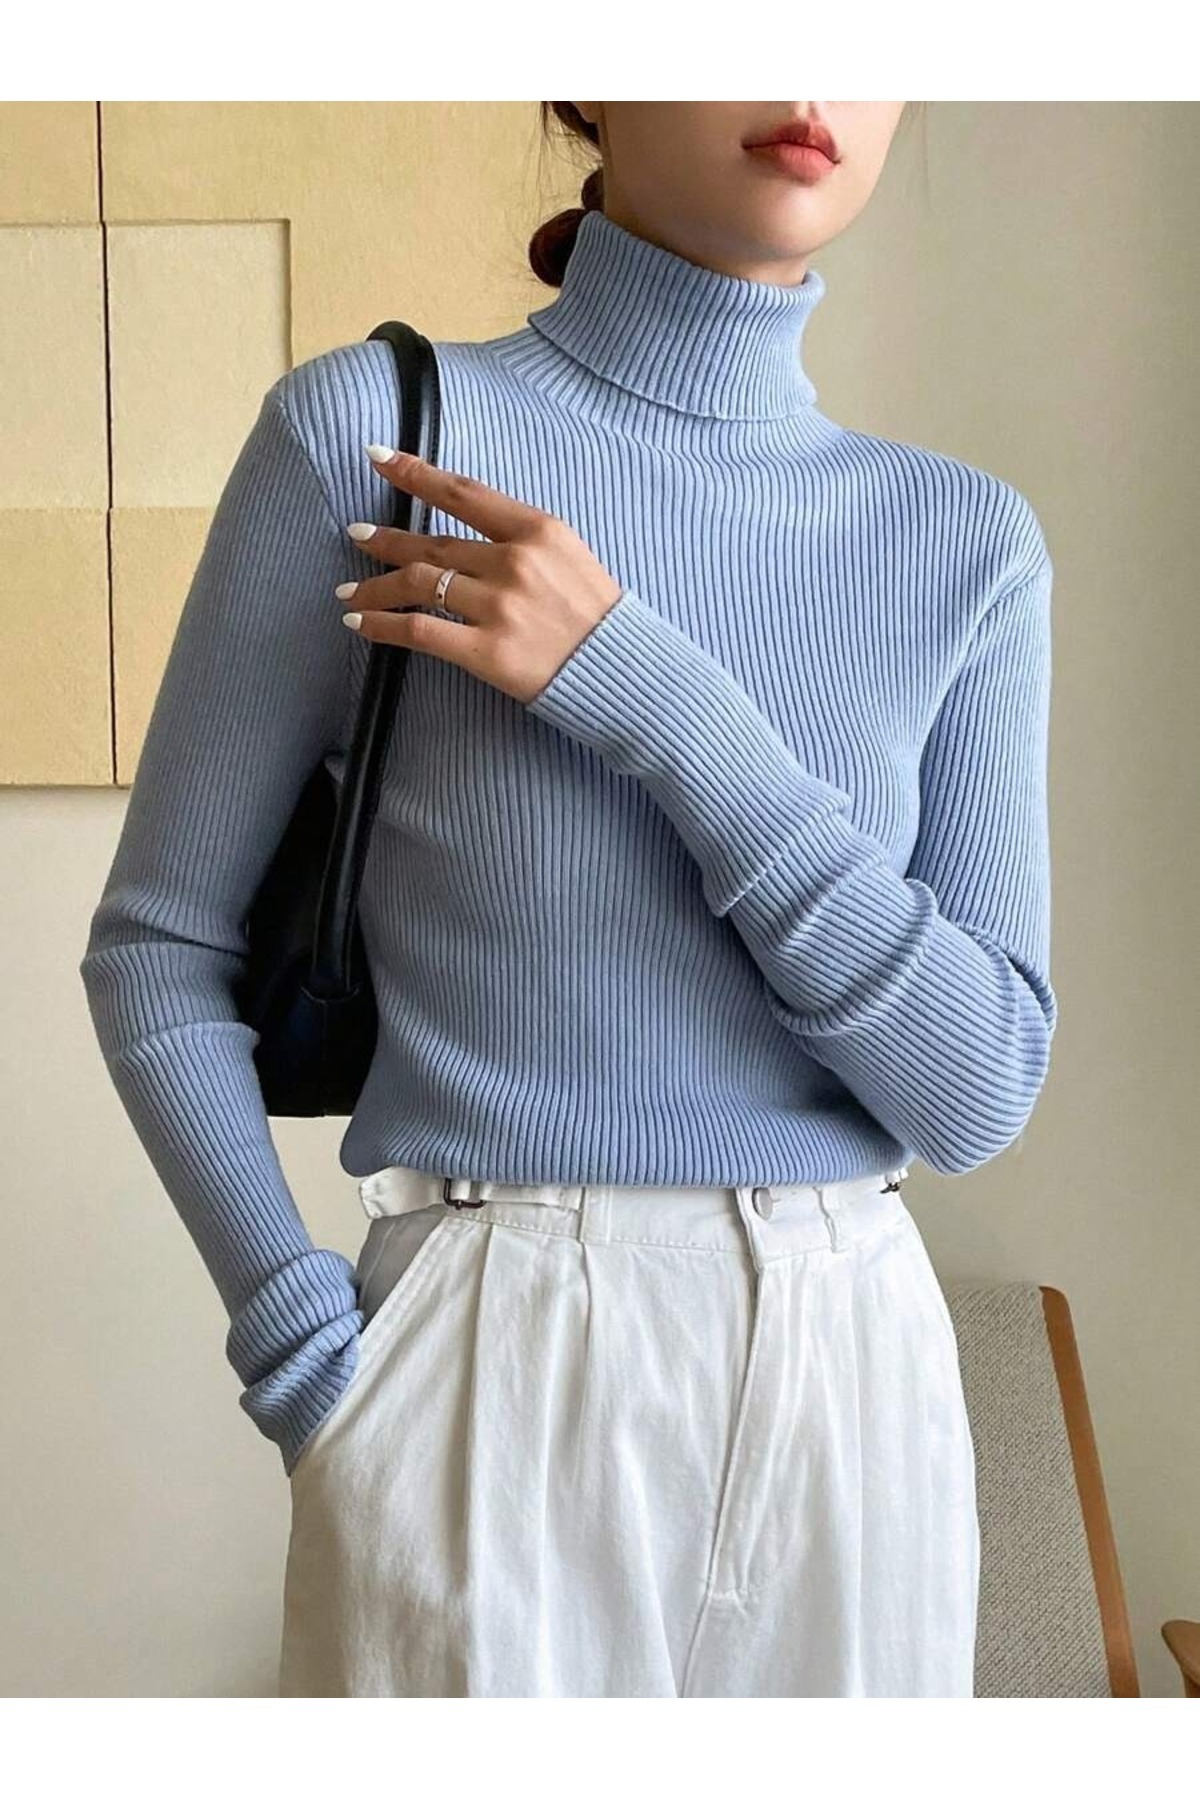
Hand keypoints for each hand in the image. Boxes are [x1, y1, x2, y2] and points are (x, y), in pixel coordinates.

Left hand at [334, 445, 623, 704]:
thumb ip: (523, 540)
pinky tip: (360, 624)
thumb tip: (472, 532)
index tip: (378, 457)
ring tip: (349, 592)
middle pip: (432, 544)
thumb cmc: (600, 617)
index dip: (414, 473)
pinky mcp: (488, 652)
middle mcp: (514, 563)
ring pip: (418, 586)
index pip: (461, 492)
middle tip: (357, 535)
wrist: (627, 673)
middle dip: (386, 539)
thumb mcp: (572, 556)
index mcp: (537, 530)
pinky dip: (383, 626)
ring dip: (375, 587)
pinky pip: (420, 632)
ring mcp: (500, 608)